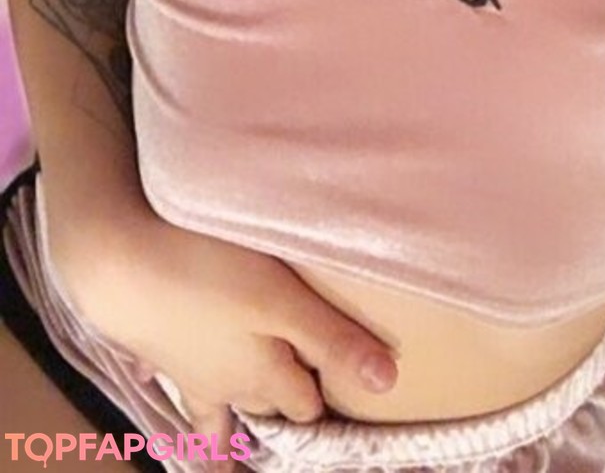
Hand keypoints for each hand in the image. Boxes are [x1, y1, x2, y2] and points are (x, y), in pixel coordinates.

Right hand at [48, 195, 398, 438]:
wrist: (116, 264)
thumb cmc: (206, 272)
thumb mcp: (281, 299)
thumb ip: (332, 339)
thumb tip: (387, 383)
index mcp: (264, 374)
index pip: (306, 403)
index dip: (327, 397)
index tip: (346, 394)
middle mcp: (228, 382)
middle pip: (268, 403)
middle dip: (287, 405)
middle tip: (305, 403)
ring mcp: (190, 370)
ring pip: (222, 403)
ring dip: (240, 411)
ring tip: (242, 439)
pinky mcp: (158, 350)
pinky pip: (179, 383)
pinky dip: (189, 398)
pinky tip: (182, 393)